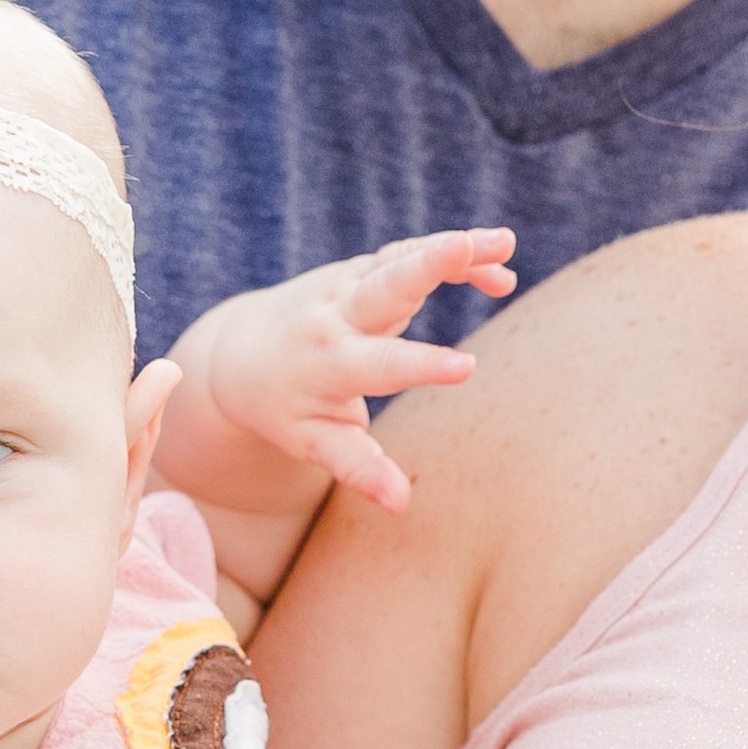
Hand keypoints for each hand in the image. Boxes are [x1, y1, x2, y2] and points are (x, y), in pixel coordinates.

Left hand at [165, 228, 517, 519]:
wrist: (241, 353)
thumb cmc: (283, 407)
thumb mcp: (312, 441)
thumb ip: (358, 468)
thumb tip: (401, 506)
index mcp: (326, 362)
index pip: (378, 362)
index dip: (422, 365)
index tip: (466, 367)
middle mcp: (337, 314)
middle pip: (385, 285)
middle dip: (427, 264)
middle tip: (466, 245)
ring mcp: (349, 284)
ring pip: (403, 258)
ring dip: (453, 248)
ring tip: (505, 242)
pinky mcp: (363, 269)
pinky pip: (411, 255)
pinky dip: (454, 258)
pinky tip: (502, 271)